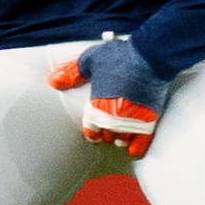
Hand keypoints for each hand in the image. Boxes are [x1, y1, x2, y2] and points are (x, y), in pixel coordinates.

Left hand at [48, 38, 171, 156]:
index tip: (93, 132)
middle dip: (106, 133)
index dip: (91, 131)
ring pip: (123, 139)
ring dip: (120, 138)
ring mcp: (131, 120)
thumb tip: (54, 81)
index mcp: (97, 104)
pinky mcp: (149, 120)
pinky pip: (141, 142)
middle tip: (108, 130)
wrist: (150, 57)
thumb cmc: (120, 56)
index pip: (90, 129)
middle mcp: (113, 117)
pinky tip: (133, 148)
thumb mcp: (91, 60)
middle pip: (107, 135)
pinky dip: (136, 147)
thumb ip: (72, 73)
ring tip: (121, 136)